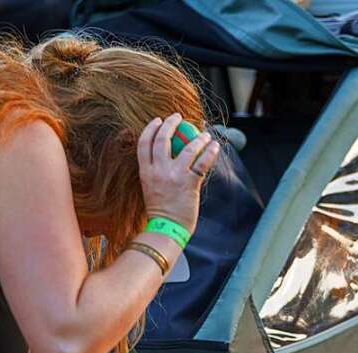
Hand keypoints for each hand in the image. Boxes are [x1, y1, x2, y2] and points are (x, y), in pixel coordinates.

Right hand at [136, 113, 219, 234]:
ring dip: (197, 138)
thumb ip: (155, 172)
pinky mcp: (189, 182)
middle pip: (163, 139)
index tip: (157, 121)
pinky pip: (202, 162)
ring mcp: (174, 176)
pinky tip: (214, 146)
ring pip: (187, 148)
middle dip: (170, 124)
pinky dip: (210, 152)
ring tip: (204, 134)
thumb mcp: (150, 188)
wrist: (166, 229)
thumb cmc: (161, 212)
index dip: (151, 128)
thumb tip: (166, 157)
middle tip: (178, 118)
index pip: (144, 143)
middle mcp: (158, 171)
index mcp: (145, 172)